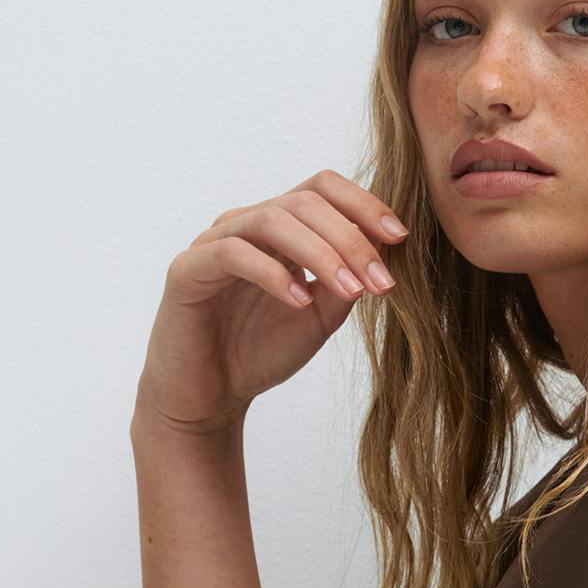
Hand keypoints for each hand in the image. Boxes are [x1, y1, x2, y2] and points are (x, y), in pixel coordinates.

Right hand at [135, 169, 410, 436]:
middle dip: (350, 239)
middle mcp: (245, 225)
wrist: (210, 397)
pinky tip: (300, 301)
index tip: (399, 238)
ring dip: (320, 253)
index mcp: (278, 229)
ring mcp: (214, 243)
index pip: (322, 190)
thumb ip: (345, 284)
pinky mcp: (188, 271)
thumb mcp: (319, 317)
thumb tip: (381, 256)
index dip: (363, 204)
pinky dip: (273, 274)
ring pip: (272, 219)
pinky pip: (233, 254)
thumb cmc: (261, 352)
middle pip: (304, 201)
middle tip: (381, 281)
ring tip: (349, 291)